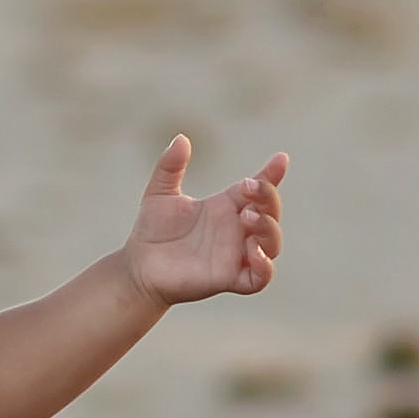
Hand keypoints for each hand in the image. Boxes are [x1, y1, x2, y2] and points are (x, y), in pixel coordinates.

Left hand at [123, 135, 285, 305]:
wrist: (138, 266)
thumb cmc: (152, 230)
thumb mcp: (159, 193)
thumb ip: (170, 166)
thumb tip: (181, 138)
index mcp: (226, 206)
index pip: (258, 188)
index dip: (271, 174)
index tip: (280, 159)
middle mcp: (236, 230)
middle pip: (270, 213)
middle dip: (268, 199)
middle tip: (249, 190)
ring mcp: (235, 255)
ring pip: (271, 244)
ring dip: (268, 228)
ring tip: (247, 216)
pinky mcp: (229, 279)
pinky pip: (258, 278)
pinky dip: (264, 267)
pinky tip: (254, 252)